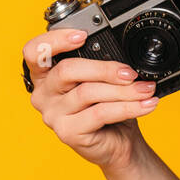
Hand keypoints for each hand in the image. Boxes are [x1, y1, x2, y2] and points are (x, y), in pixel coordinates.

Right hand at [23, 28, 159, 172]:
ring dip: (123, 90)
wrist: (118, 143)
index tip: (82, 35)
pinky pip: (100, 113)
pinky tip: (145, 104)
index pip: (35, 51)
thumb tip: (122, 56)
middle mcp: (43, 94)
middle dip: (104, 68)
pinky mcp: (67, 132)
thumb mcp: (100, 80)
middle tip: (130, 73)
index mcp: (45, 75)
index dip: (55, 39)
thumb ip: (99, 64)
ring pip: (87, 92)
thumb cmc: (107, 107)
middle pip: (67, 70)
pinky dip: (128, 107)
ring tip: (145, 89)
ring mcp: (52, 115)